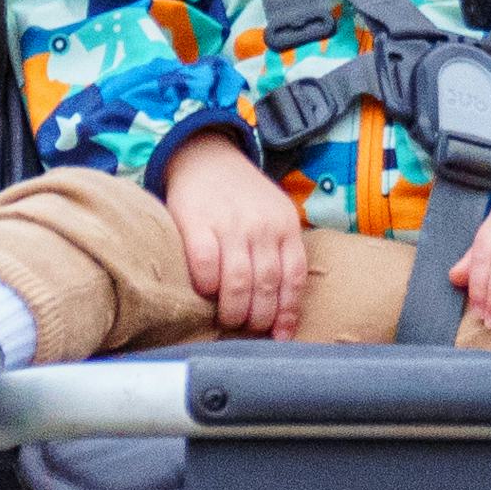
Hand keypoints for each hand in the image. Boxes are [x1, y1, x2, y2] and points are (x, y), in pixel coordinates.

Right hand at [161, 140, 313, 335]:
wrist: (204, 154)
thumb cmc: (241, 196)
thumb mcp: (273, 213)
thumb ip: (280, 251)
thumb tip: (282, 309)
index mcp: (285, 224)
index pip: (294, 276)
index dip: (288, 311)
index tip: (280, 335)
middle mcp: (262, 225)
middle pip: (267, 285)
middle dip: (260, 317)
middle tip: (249, 329)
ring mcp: (230, 224)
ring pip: (238, 282)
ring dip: (235, 311)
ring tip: (229, 321)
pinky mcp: (196, 222)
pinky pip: (205, 264)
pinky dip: (206, 286)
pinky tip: (205, 293)